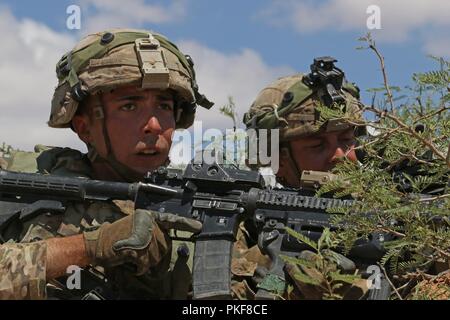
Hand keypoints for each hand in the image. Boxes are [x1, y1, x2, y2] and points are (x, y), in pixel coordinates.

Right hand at [83, 209, 201, 274]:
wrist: (96, 244)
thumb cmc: (117, 239)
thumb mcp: (137, 229)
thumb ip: (154, 233)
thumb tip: (169, 245)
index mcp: (148, 216)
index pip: (171, 219)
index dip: (185, 223)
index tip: (198, 227)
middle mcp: (147, 221)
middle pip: (165, 244)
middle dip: (156, 254)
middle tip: (141, 253)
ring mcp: (142, 233)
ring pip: (157, 255)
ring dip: (147, 261)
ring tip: (134, 256)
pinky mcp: (136, 246)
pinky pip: (146, 263)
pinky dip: (140, 267)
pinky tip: (132, 262)